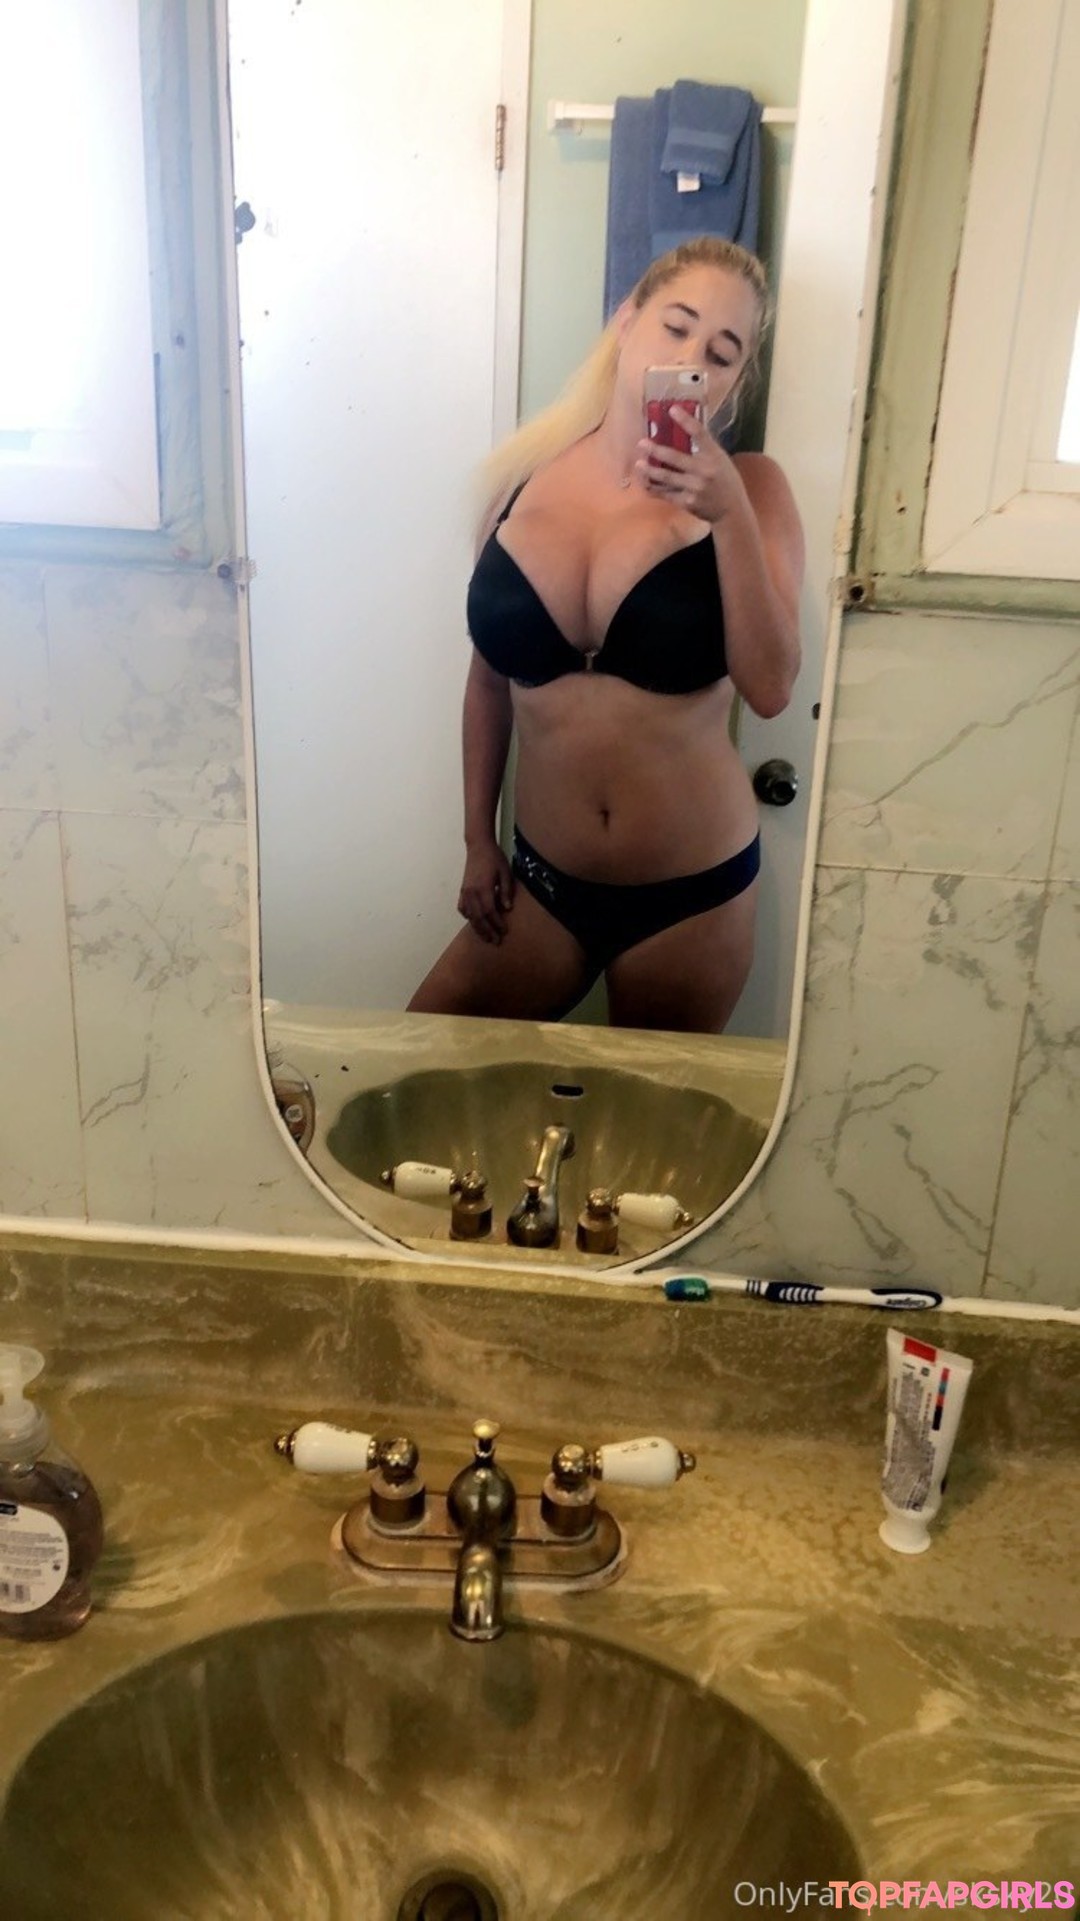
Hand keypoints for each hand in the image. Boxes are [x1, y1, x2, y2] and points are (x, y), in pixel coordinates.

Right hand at [457, 840, 514, 943]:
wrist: (478, 846)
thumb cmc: (494, 858)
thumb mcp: (506, 872)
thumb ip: (506, 891)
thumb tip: (507, 908)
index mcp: (484, 888)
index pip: (490, 911)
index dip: (497, 923)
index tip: (504, 931)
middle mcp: (472, 892)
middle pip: (478, 917)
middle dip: (487, 931)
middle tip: (495, 941)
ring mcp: (465, 892)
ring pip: (470, 915)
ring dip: (477, 928)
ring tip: (485, 937)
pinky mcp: (462, 890)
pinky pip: (462, 908)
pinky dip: (467, 917)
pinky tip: (473, 922)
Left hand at [635, 406, 738, 523]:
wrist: (731, 509)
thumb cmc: (725, 480)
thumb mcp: (720, 459)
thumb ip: (704, 447)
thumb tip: (685, 427)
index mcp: (714, 456)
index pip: (700, 433)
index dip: (686, 420)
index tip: (672, 409)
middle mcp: (704, 471)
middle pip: (676, 458)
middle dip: (656, 451)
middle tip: (641, 443)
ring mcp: (694, 488)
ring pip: (667, 478)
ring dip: (650, 471)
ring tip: (638, 464)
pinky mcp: (687, 502)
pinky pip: (666, 494)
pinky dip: (654, 488)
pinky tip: (645, 483)